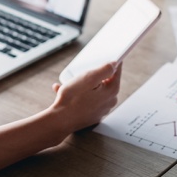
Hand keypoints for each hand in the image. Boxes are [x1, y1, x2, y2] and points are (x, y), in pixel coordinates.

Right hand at [0, 62, 120, 171]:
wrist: (59, 120)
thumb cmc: (72, 98)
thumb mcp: (88, 78)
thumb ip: (104, 69)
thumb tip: (114, 64)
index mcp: (111, 92)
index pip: (116, 73)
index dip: (113, 63)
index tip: (112, 55)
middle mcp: (108, 102)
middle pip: (104, 82)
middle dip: (92, 76)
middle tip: (81, 73)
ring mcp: (100, 110)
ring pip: (93, 91)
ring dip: (81, 85)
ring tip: (68, 83)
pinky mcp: (90, 115)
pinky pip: (85, 100)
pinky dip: (76, 95)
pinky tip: (62, 90)